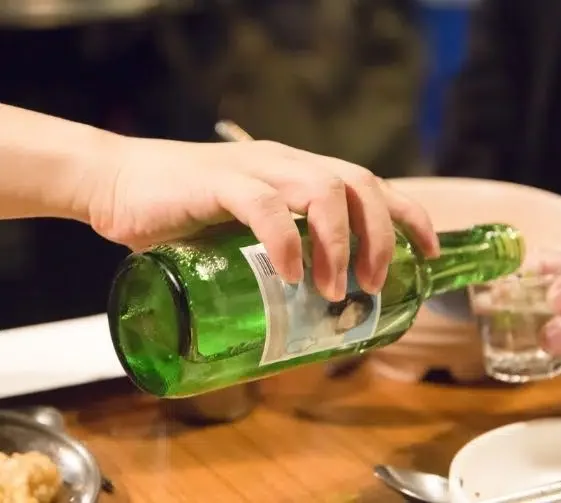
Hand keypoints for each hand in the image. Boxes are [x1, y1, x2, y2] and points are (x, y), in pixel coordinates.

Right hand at [88, 135, 438, 301]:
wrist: (117, 184)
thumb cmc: (183, 214)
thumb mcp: (242, 232)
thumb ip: (274, 253)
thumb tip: (306, 310)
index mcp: (297, 172)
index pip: (369, 184)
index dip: (408, 215)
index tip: (431, 252)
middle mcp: (285, 163)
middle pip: (358, 185)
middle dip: (381, 236)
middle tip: (376, 285)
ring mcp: (252, 169)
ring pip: (322, 189)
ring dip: (339, 243)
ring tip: (336, 289)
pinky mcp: (216, 182)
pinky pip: (263, 205)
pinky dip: (285, 241)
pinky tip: (290, 275)